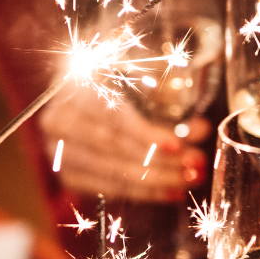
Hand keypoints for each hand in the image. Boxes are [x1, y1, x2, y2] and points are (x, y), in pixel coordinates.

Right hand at [40, 84, 209, 202]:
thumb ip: (167, 94)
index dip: (144, 133)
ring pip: (113, 173)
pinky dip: (144, 193)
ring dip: (158, 180)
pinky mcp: (68, 175)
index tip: (177, 146)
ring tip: (191, 179)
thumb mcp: (139, 65)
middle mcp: (58, 119)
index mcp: (72, 81)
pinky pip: (110, 189)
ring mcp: (58, 151)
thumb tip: (201, 131)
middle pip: (113, 148)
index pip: (109, 114)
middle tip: (196, 164)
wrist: (80, 83)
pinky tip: (172, 192)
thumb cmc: (117, 70)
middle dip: (161, 160)